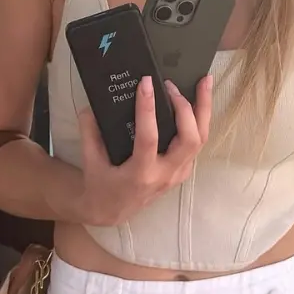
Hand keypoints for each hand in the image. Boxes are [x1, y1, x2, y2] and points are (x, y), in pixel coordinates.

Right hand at [75, 74, 212, 226]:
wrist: (111, 211)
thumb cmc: (100, 185)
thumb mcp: (90, 160)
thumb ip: (89, 131)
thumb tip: (91, 104)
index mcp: (140, 174)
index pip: (149, 138)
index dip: (148, 109)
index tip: (146, 83)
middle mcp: (165, 175)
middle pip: (190, 140)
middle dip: (186, 108)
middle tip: (171, 85)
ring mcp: (177, 174)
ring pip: (201, 140)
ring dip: (203, 110)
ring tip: (204, 83)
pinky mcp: (182, 171)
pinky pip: (197, 144)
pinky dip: (200, 121)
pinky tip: (198, 103)